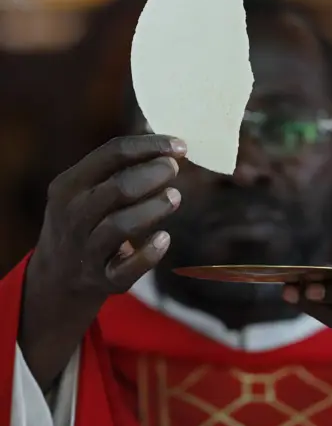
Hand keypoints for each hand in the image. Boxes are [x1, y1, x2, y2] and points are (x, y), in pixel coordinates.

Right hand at [20, 134, 185, 390]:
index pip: (112, 153)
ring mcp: (86, 249)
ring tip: (175, 197)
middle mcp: (74, 216)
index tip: (180, 145)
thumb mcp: (85, 189)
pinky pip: (127, 268)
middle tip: (174, 168)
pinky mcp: (103, 280)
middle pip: (118, 188)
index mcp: (69, 185)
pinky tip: (165, 238)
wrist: (58, 277)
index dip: (150, 146)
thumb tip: (168, 145)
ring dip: (153, 208)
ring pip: (120, 225)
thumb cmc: (85, 219)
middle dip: (152, 174)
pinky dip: (149, 254)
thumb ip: (119, 167)